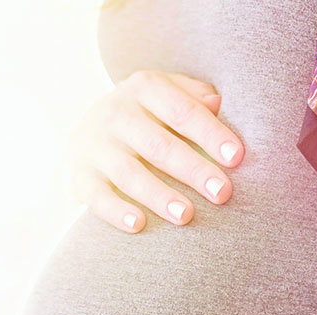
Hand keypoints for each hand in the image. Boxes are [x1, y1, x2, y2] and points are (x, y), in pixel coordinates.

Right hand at [66, 70, 244, 232]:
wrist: (91, 132)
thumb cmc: (150, 116)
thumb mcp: (170, 95)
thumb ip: (195, 97)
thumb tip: (216, 103)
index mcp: (144, 88)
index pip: (182, 111)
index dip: (210, 134)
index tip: (237, 158)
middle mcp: (115, 112)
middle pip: (159, 145)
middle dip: (193, 170)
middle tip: (222, 193)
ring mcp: (93, 145)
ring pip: (129, 173)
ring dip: (159, 196)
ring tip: (186, 215)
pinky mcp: (79, 175)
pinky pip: (97, 196)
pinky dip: (116, 211)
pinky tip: (139, 225)